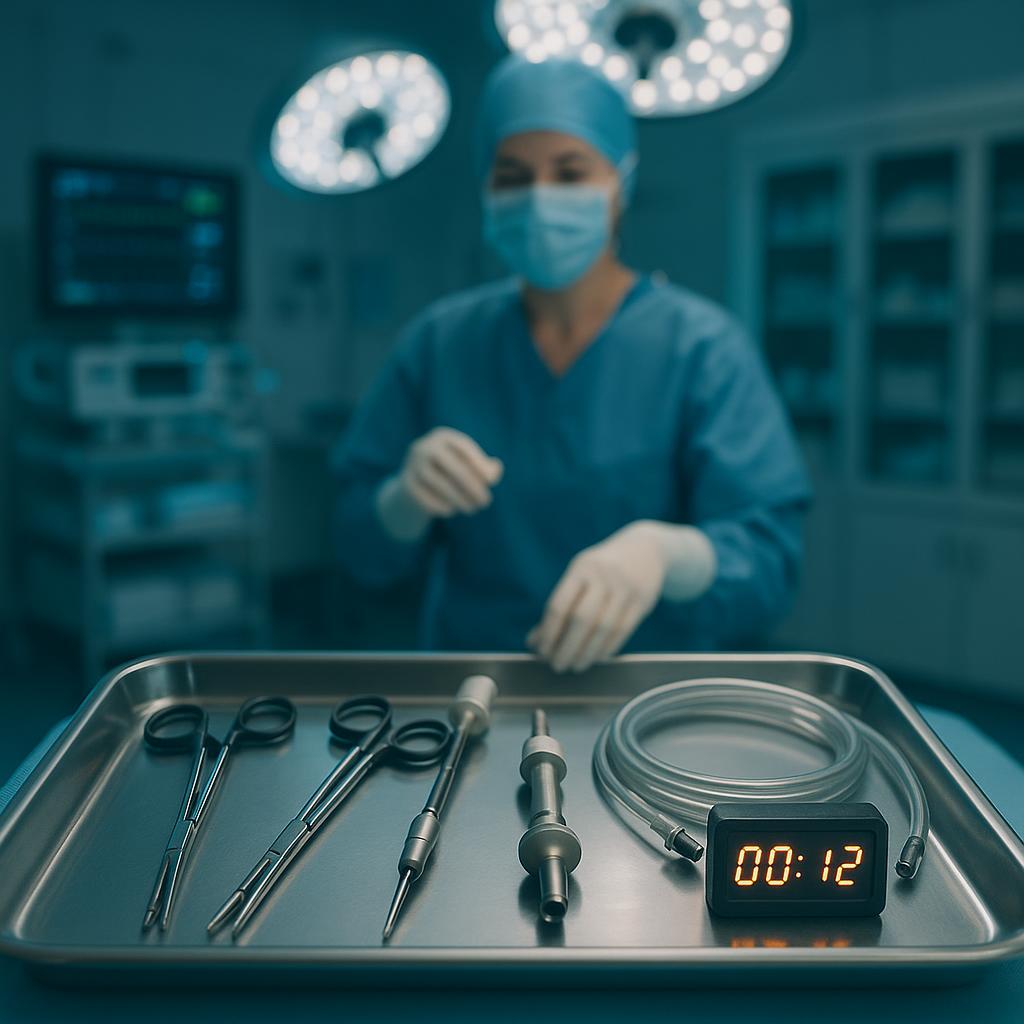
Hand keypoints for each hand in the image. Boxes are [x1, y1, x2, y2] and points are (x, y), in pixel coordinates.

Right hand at [400, 427, 503, 515]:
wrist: (411, 488)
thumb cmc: (448, 474)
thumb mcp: (467, 466)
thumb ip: (486, 468)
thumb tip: (494, 472)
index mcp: (442, 436)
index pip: (465, 448)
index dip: (480, 465)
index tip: (491, 482)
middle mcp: (424, 447)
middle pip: (456, 469)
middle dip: (474, 488)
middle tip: (485, 502)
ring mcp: (413, 465)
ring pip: (444, 487)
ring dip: (462, 500)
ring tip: (472, 509)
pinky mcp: (406, 485)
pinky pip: (431, 500)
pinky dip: (445, 507)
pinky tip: (451, 510)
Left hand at [528, 522, 666, 673]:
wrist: (645, 548)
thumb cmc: (601, 569)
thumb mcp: (579, 576)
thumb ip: (559, 606)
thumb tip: (535, 641)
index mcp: (581, 569)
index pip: (559, 604)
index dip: (548, 632)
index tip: (541, 651)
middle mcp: (603, 577)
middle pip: (582, 619)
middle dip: (567, 647)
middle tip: (557, 666)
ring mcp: (625, 588)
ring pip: (604, 628)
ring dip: (587, 652)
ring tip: (576, 666)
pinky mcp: (643, 600)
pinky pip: (623, 630)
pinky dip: (608, 648)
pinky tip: (597, 658)